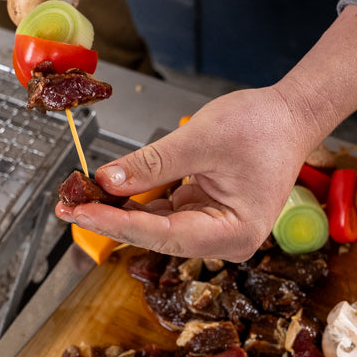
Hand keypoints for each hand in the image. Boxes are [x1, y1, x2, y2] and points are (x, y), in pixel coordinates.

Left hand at [56, 6, 356, 262]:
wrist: (291, 116)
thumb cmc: (262, 127)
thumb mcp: (200, 141)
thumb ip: (152, 164)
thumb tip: (106, 180)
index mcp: (234, 233)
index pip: (162, 234)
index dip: (116, 222)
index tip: (79, 211)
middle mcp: (225, 240)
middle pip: (156, 236)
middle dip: (111, 218)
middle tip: (66, 203)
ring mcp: (214, 229)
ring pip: (155, 226)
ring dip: (119, 210)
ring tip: (78, 195)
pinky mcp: (204, 214)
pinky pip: (163, 212)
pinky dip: (135, 200)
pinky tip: (105, 190)